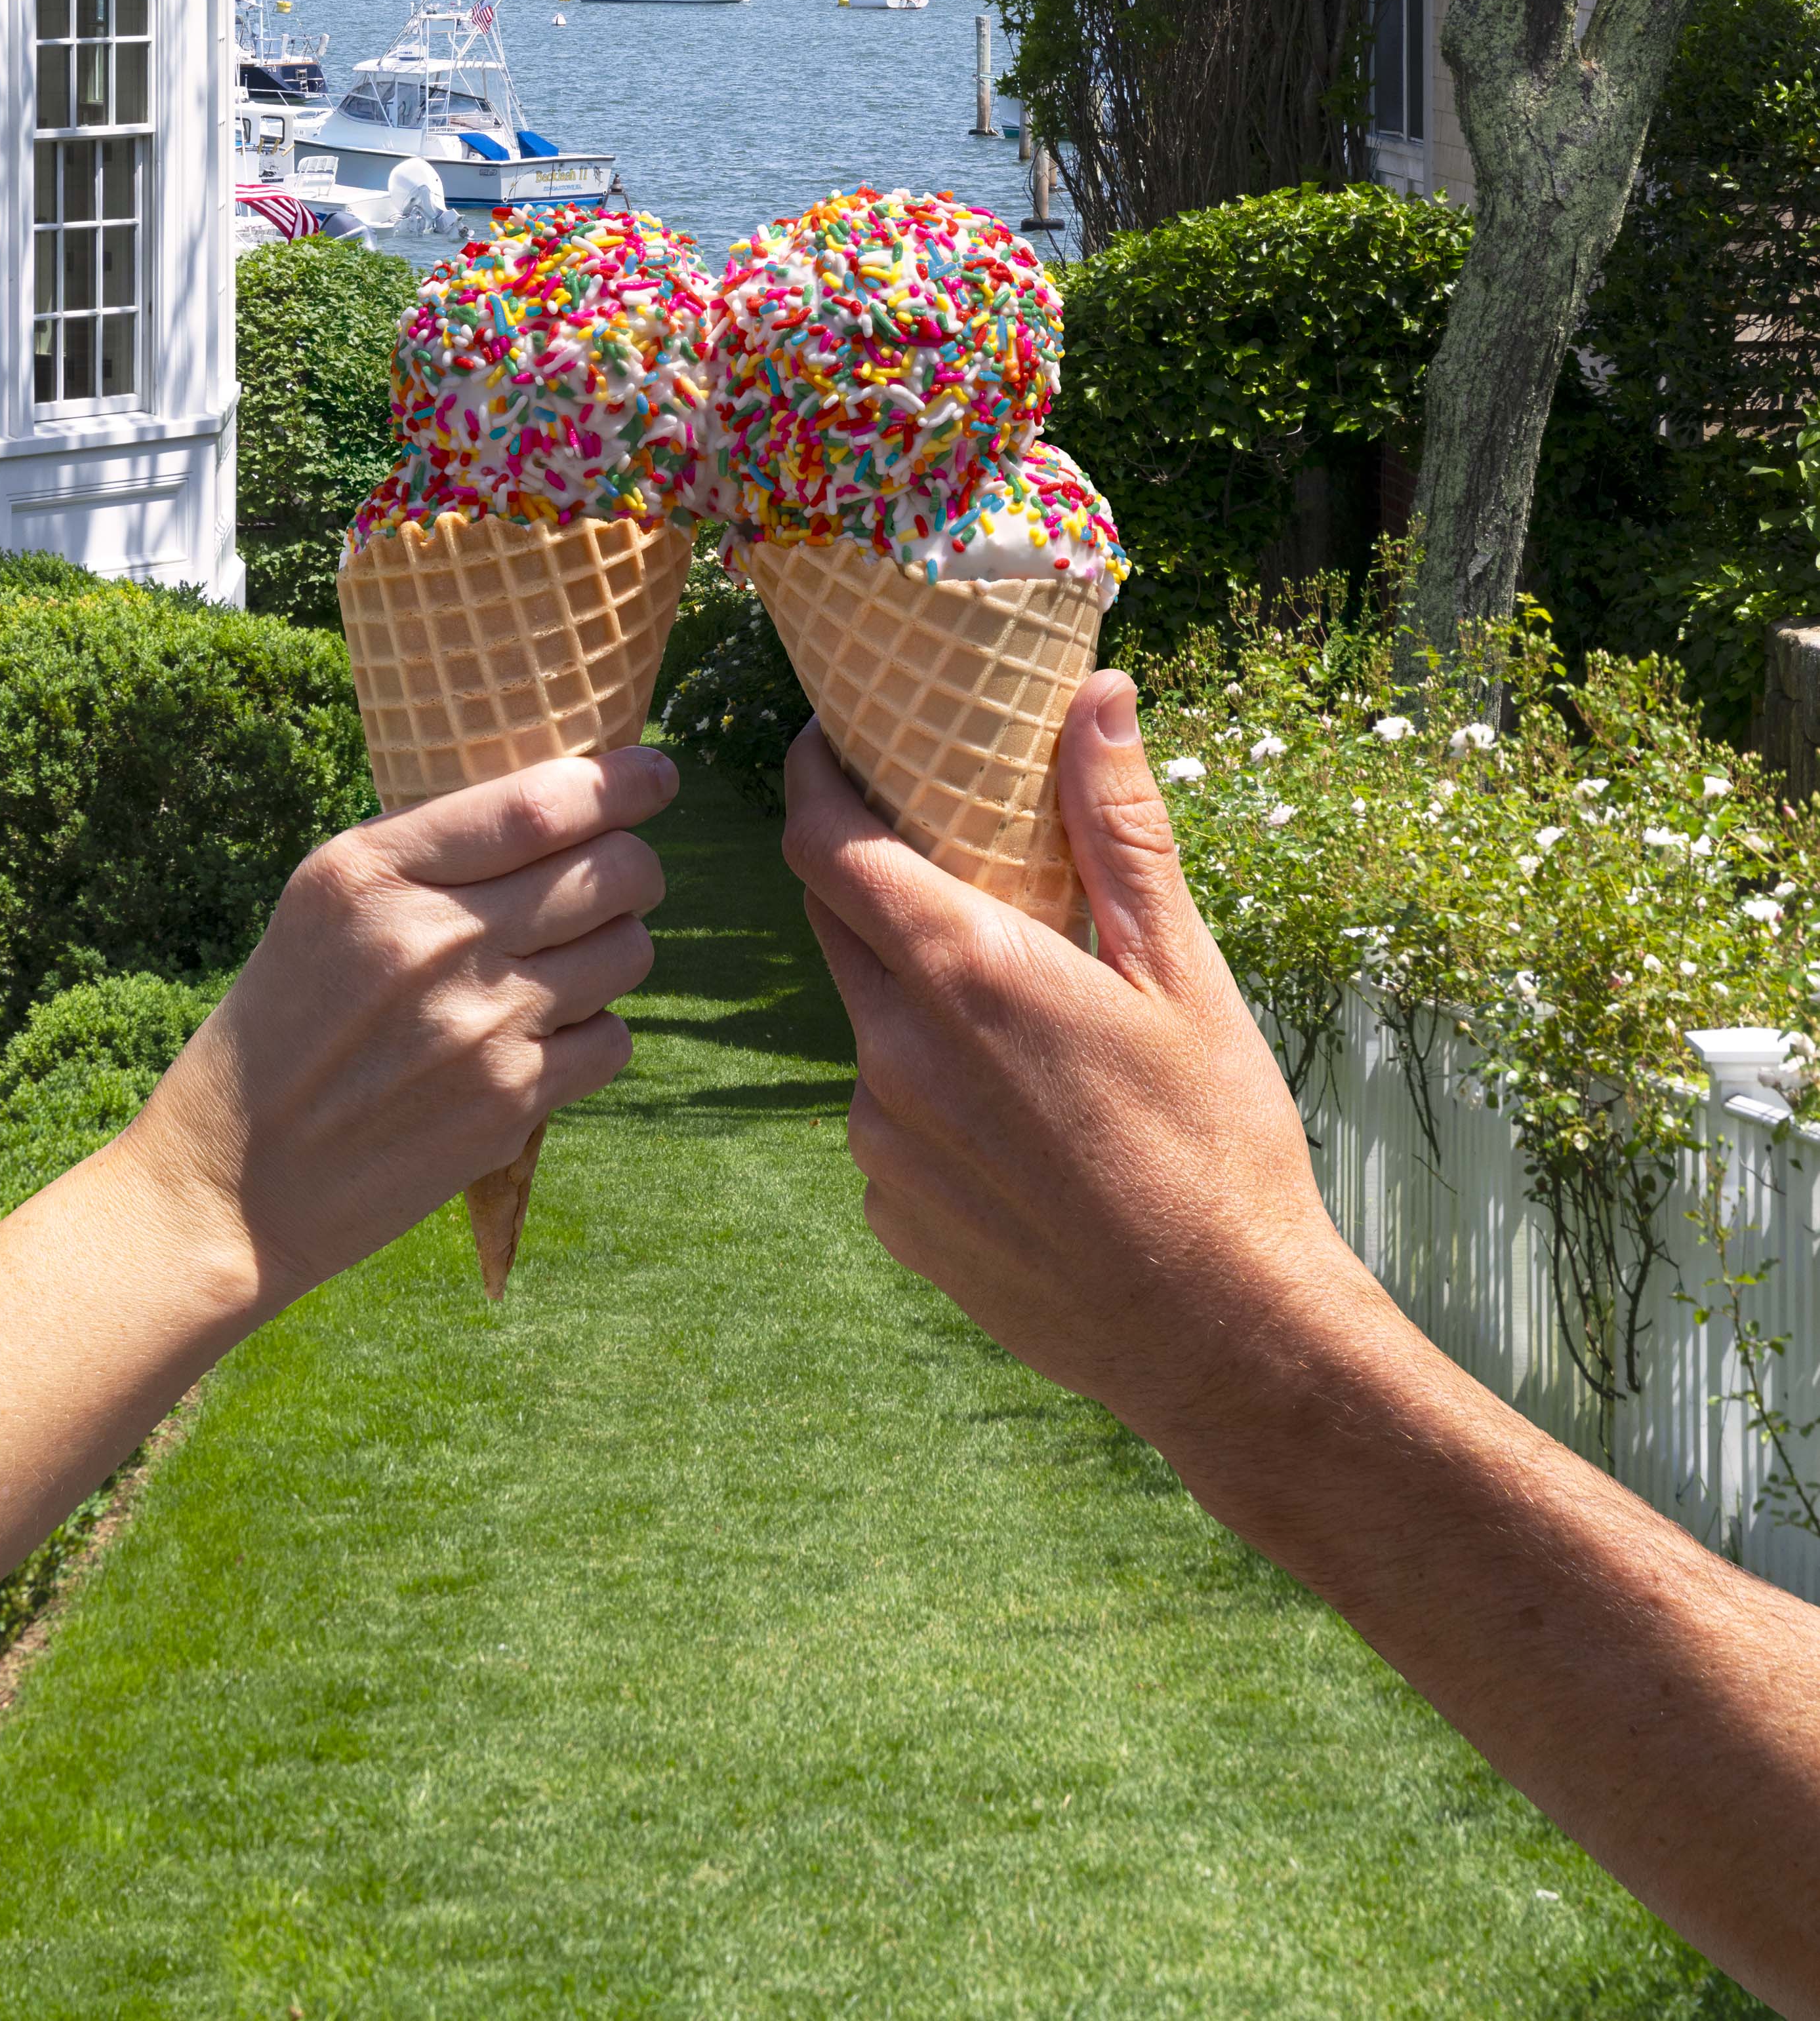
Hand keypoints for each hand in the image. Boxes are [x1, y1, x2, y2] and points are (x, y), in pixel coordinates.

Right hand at [120, 746, 674, 1313]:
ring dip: (616, 948)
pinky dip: (594, 1034)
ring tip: (565, 963)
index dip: (620, 782)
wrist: (235, 1183)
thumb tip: (564, 804)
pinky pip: (613, 1039)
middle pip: (610, 872)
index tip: (655, 774)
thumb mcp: (325, 905)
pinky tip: (541, 1040)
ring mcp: (479, 1026)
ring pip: (628, 951)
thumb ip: (429, 852)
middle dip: (635, 866)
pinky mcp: (509, 1104)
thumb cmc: (284, 1025)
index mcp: (374, 872)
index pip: (540, 803)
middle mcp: (432, 939)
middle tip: (619, 876)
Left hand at [783, 677, 1367, 1459]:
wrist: (1221, 1336)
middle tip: (941, 854)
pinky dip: (930, 1093)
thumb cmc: (1217, 1139)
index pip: (823, 842)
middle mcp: (895, 1052)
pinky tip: (1021, 1123)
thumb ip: (1117, 826)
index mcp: (963, 972)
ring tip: (1021, 1019)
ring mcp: (882, 1142)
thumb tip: (1096, 696)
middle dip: (869, 875)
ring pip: (867, 1024)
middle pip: (835, 922)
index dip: (812, 778)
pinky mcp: (890, 1215)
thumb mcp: (1181, 968)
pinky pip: (886, 1118)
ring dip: (913, 996)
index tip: (829, 741)